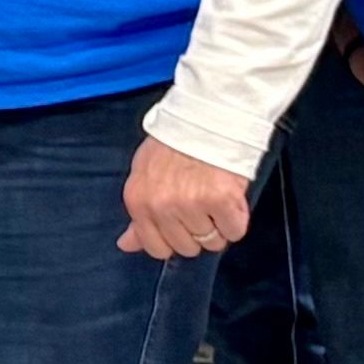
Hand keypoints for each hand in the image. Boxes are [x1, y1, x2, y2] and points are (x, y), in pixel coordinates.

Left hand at [119, 135, 256, 261]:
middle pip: (186, 247)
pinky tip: (231, 199)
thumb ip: (139, 213)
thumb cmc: (175, 143)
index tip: (183, 224)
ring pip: (212, 241)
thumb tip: (127, 245)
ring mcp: (191, 204)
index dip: (174, 239)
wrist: (206, 116)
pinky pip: (234, 231)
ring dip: (219, 224)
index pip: (155, 247)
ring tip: (216, 196)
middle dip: (198, 231)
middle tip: (202, 204)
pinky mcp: (221, 200)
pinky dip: (237, 219)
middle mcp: (161, 206)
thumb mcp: (144, 174)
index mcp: (138, 201)